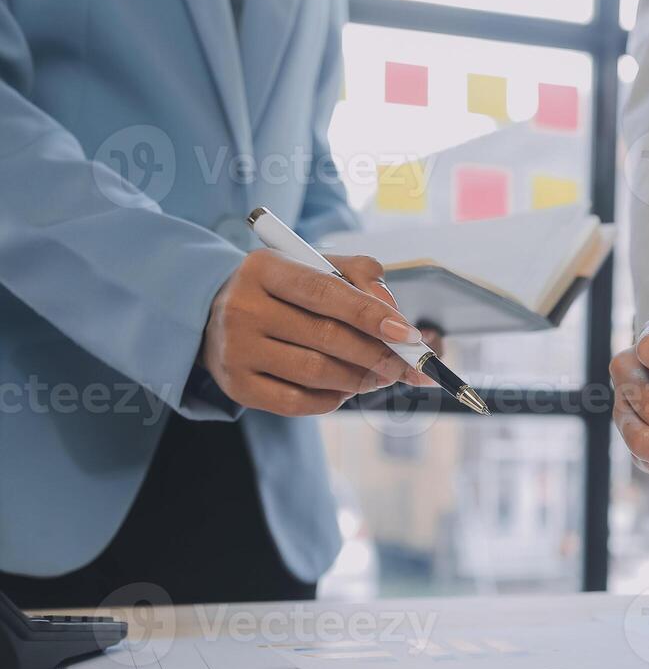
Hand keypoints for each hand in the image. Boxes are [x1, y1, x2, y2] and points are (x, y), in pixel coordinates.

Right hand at [201, 250, 430, 416]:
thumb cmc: (285, 292)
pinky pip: (298, 402)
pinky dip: (333, 399)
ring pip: (316, 373)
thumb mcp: (317, 267)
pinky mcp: (237, 386)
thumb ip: (361, 277)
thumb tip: (395, 317)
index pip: (326, 291)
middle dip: (377, 355)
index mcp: (263, 267)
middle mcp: (242, 307)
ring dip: (360, 379)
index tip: (409, 335)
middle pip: (326, 336)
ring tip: (380, 375)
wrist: (219, 317)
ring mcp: (235, 350)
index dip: (371, 315)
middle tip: (406, 365)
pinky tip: (346, 389)